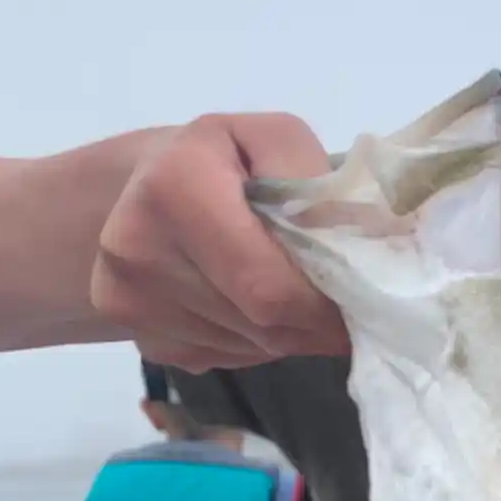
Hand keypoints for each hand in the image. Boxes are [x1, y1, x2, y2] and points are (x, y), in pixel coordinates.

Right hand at [91, 111, 350, 370]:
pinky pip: (228, 359)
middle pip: (264, 324)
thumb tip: (370, 253)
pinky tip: (248, 304)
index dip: (326, 305)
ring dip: (289, 331)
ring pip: (253, 348)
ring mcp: (130, 302)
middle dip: (314, 320)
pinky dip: (257, 342)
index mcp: (174, 187)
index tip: (361, 301)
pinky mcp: (142, 342)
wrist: (134, 188)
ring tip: (286, 290)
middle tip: (338, 302)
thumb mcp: (274, 141)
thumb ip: (320, 188)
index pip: (271, 287)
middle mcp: (136, 248)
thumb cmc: (223, 161)